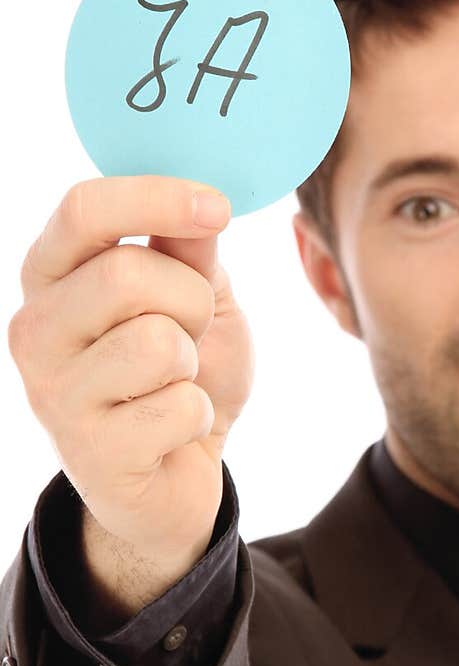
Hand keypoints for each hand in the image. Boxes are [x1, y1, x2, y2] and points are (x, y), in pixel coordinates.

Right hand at [8, 176, 254, 579]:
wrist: (181, 472)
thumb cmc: (181, 372)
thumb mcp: (196, 296)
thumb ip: (190, 247)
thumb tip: (202, 192)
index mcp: (52, 274)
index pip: (83, 208)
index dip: (155, 197)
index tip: (217, 207)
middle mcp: (35, 328)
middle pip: (127, 274)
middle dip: (190, 300)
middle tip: (190, 331)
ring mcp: (54, 394)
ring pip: (156, 342)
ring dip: (192, 363)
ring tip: (175, 382)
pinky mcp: (91, 453)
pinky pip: (177, 407)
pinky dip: (197, 415)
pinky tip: (171, 430)